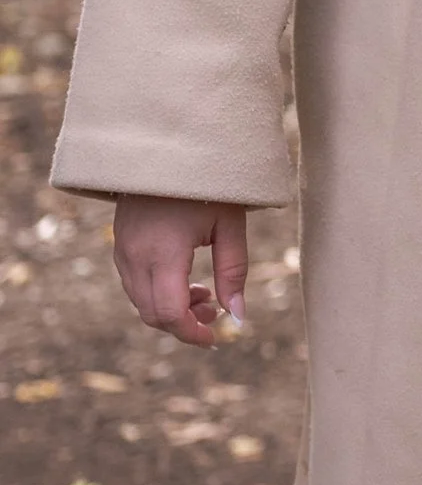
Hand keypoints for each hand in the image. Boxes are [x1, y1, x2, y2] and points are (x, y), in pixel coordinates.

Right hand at [113, 195, 250, 341]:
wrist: (167, 147)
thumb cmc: (207, 183)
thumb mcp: (229, 225)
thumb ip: (234, 272)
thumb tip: (238, 317)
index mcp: (163, 252)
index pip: (169, 313)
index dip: (192, 333)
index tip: (216, 337)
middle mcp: (135, 255)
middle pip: (153, 314)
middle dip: (184, 324)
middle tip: (214, 311)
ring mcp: (123, 250)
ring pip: (140, 302)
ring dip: (171, 310)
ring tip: (204, 293)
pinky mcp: (120, 245)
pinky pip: (134, 285)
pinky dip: (158, 294)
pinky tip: (185, 280)